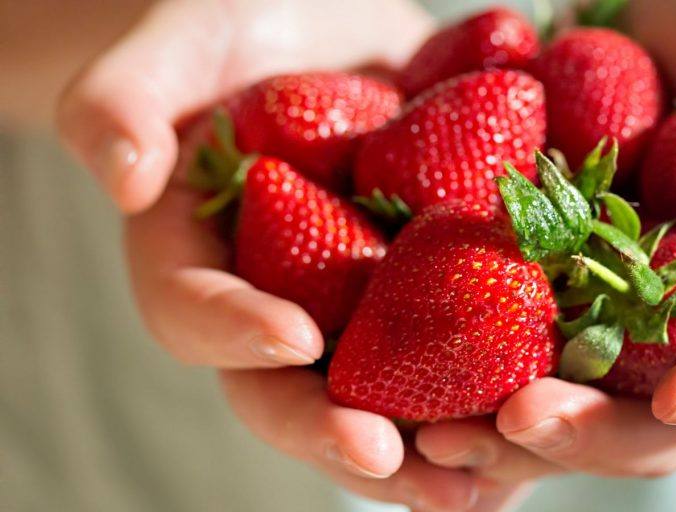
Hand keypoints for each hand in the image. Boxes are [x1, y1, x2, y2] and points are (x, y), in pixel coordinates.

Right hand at [57, 1, 524, 509]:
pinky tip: (548, 412)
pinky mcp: (432, 290)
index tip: (292, 340)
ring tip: (483, 478)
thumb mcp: (180, 44)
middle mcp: (280, 303)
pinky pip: (463, 353)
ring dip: (433, 447)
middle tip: (393, 462)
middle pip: (296, 395)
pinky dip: (501, 389)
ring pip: (387, 400)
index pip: (196, 311)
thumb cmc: (238, 31)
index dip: (235, 333)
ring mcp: (360, 308)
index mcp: (200, 259)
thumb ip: (127, 98)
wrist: (331, 31)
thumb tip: (120, 172)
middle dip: (342, 437)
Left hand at [416, 0, 675, 484]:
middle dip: (593, 435)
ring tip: (436, 438)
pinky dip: (453, 389)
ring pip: (571, 412)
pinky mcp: (533, 304)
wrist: (637, 32)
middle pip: (657, 418)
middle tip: (521, 422)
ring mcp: (603, 324)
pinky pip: (498, 365)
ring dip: (507, 439)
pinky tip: (398, 398)